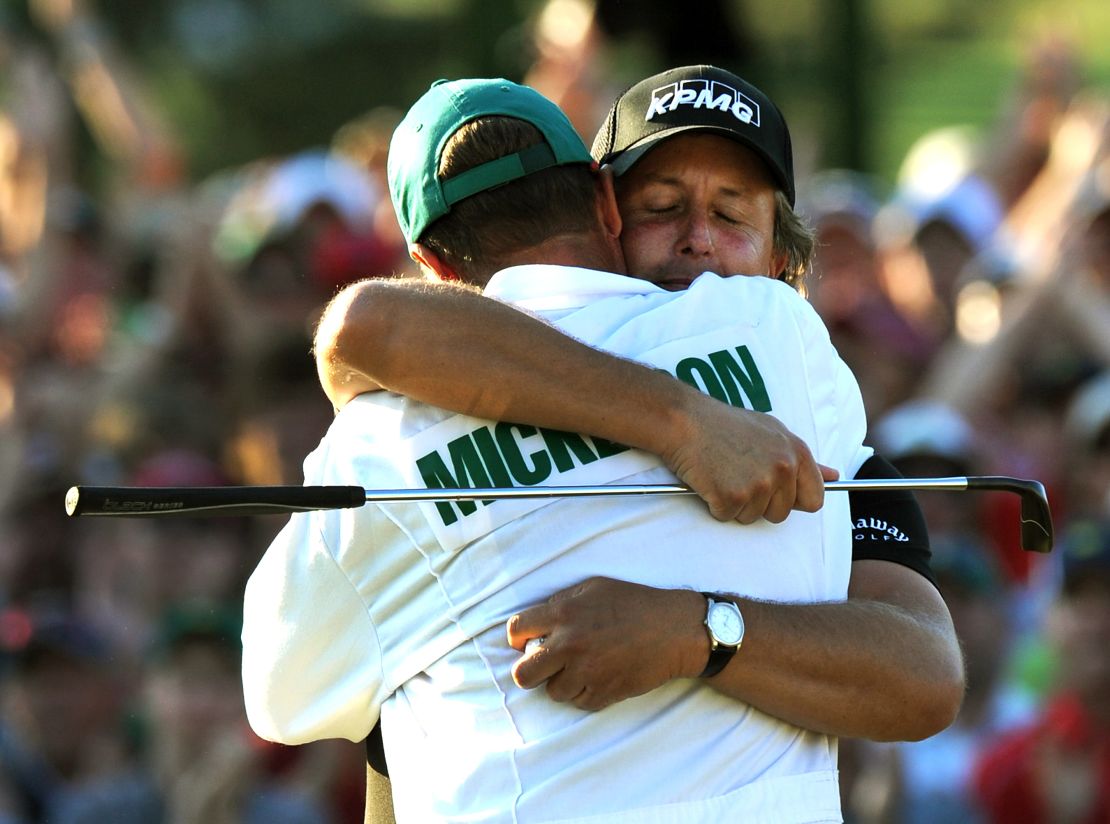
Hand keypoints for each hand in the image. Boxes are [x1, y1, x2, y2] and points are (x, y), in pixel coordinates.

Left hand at [506, 577, 707, 710]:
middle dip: (529, 671)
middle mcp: (570, 644)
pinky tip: (599, 677)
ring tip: (580, 669)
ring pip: (552, 692)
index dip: (517, 638)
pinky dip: (585, 693)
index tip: (525, 643)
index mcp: (564, 613)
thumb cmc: (635, 604)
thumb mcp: (595, 587)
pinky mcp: (604, 693)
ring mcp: (587, 672)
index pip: (517, 630)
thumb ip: (563, 601)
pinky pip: (579, 703)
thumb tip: (539, 620)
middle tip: (544, 665)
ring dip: (562, 682)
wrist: (675, 631)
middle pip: (523, 675)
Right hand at [661, 391, 836, 523]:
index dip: (793, 501)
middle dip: (760, 504)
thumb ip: (802, 458)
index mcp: (796, 452)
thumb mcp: (772, 432)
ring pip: (752, 517)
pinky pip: (727, 516)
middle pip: (781, 513)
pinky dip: (715, 504)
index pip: (814, 498)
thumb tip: (833, 475)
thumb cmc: (725, 425)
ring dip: (736, 504)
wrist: (685, 420)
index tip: (776, 493)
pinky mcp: (732, 497)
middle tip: (739, 476)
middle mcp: (783, 468)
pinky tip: (710, 479)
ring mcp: (758, 484)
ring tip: (723, 474)